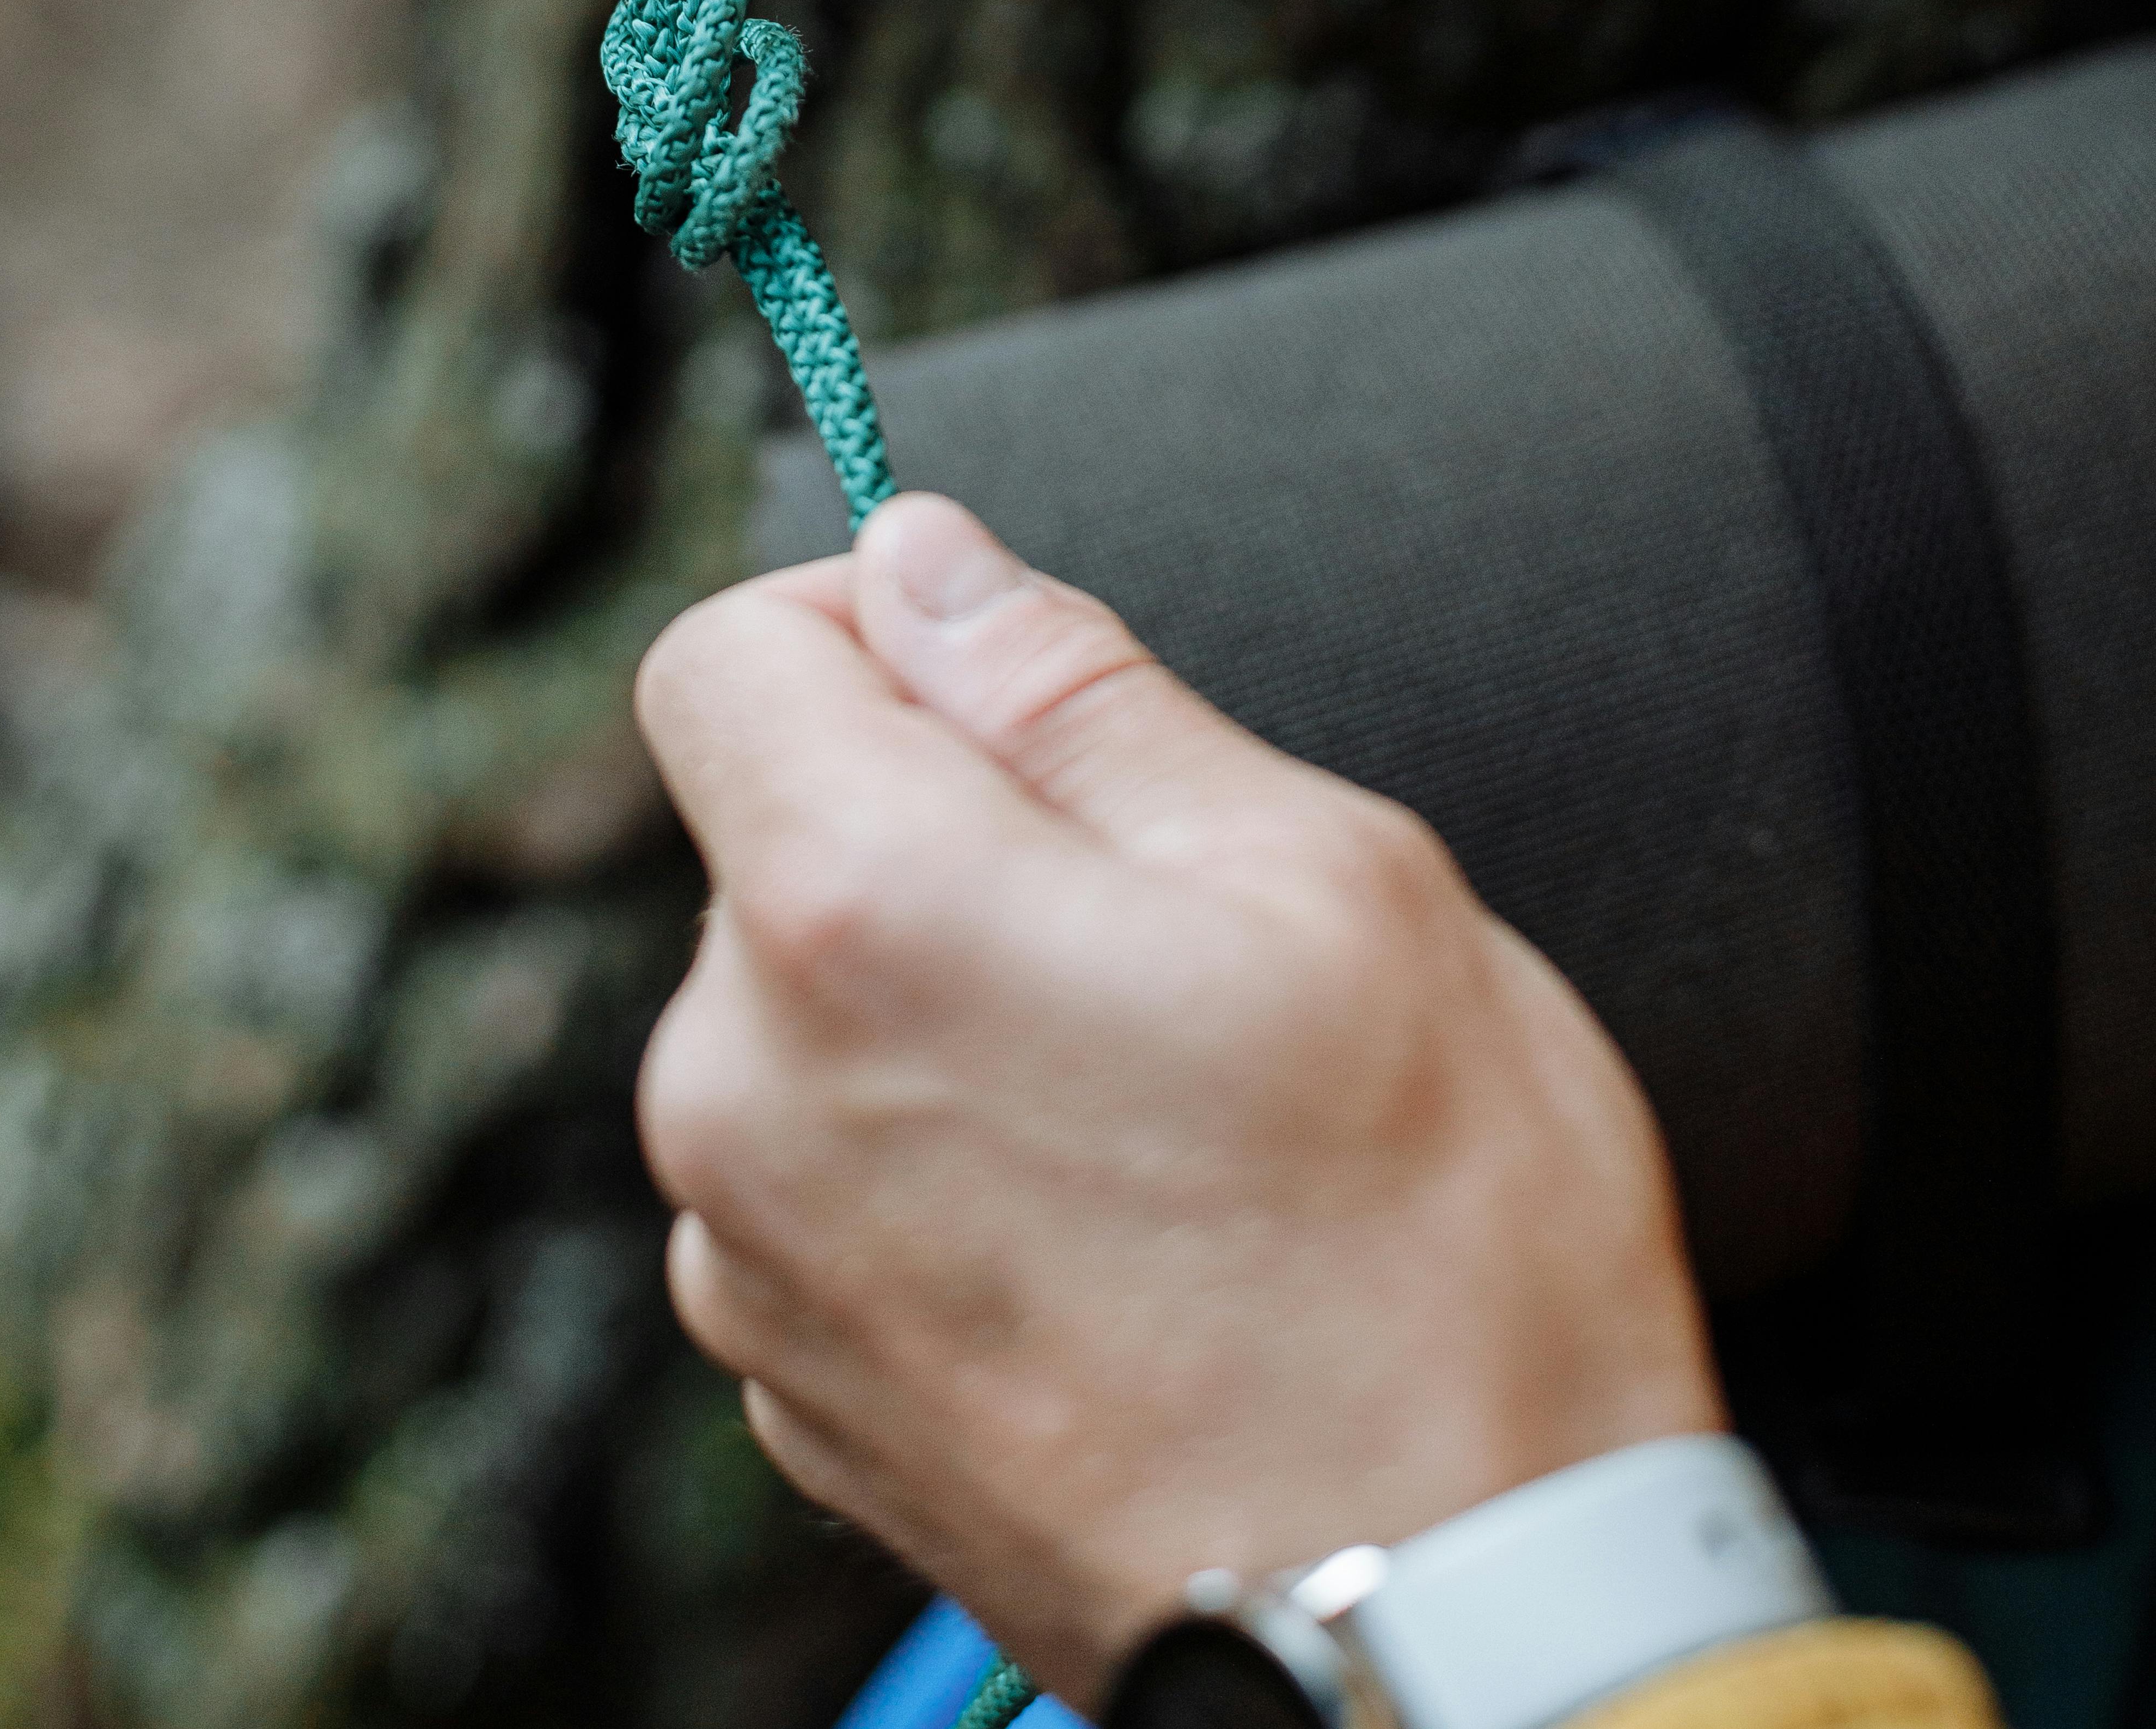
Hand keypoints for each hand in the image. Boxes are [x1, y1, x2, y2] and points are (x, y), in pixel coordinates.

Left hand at [633, 497, 1723, 1711]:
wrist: (1459, 1621)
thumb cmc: (1435, 1249)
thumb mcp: (1321, 873)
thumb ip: (1076, 689)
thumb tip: (926, 559)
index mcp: (856, 917)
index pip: (720, 656)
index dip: (860, 624)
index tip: (997, 679)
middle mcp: (742, 1091)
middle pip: (771, 837)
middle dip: (934, 825)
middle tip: (1158, 929)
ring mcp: (753, 1262)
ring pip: (802, 1013)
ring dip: (939, 1000)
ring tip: (1155, 1107)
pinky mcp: (796, 1391)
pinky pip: (821, 1177)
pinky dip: (932, 1156)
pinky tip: (1112, 1229)